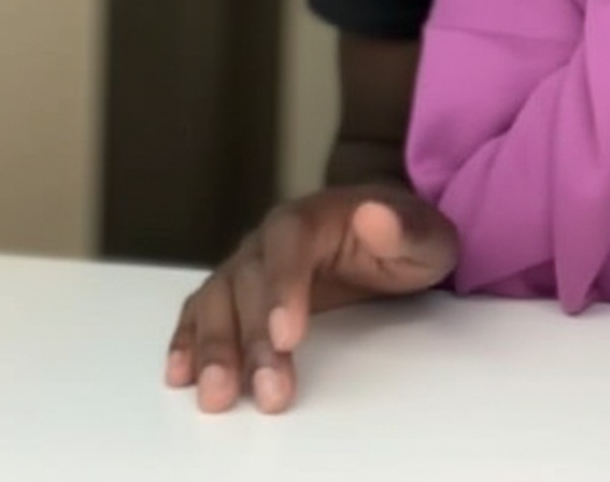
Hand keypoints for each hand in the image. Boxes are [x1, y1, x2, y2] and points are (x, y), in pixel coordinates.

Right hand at [165, 184, 456, 413]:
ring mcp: (252, 264)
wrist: (389, 234)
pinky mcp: (240, 294)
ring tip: (217, 394)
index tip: (287, 334)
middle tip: (267, 388)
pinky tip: (182, 373)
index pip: (289, 240)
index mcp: (318, 214)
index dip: (283, 286)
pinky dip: (189, 340)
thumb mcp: (427, 233)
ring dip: (214, 347)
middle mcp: (274, 236)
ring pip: (218, 298)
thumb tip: (375, 214)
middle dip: (252, 337)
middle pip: (250, 278)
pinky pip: (203, 312)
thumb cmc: (406, 236)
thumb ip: (405, 228)